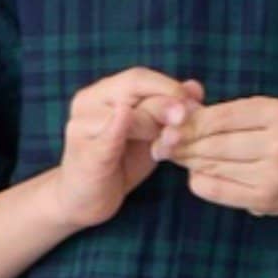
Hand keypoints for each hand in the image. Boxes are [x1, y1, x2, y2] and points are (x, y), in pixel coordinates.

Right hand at [48, 69, 203, 229]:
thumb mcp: (150, 133)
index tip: (196, 103)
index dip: (170, 87)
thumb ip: (169, 109)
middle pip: (132, 87)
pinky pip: (104, 138)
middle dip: (165, 101)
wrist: (86, 199)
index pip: (140, 77)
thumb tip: (195, 87)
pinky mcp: (83, 154)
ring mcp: (81, 127)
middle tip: (187, 116)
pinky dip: (117, 128)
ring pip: (123, 112)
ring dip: (153, 124)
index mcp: (105, 91)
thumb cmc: (121, 161)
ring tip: (173, 140)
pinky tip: (126, 119)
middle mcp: (88, 101)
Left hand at [151, 96, 277, 216]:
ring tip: (175, 154)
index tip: (169, 121)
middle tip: (163, 141)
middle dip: (183, 142)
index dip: (190, 120)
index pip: (222, 117)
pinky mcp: (265, 199)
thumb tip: (180, 115)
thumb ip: (230, 113)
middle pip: (215, 144)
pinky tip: (196, 174)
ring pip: (213, 166)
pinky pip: (218, 189)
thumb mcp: (269, 113)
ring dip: (188, 161)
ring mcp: (274, 176)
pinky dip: (200, 181)